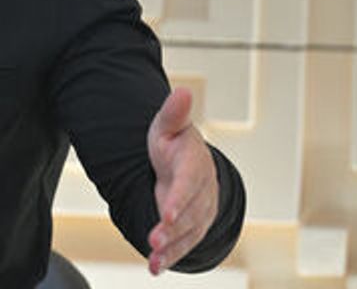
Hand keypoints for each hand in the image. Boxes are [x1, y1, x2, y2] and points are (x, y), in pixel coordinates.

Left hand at [146, 87, 218, 274]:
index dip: (178, 199)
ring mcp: (199, 211)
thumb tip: (182, 90)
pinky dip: (171, 257)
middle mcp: (201, 191)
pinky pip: (184, 244)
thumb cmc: (174, 142)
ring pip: (188, 233)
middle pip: (188, 213)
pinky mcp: (193, 226)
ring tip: (154, 259)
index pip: (187, 184)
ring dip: (171, 247)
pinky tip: (155, 267)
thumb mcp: (168, 125)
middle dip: (172, 229)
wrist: (189, 162)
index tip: (166, 213)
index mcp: (193, 165)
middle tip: (154, 239)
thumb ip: (173, 113)